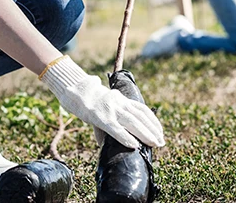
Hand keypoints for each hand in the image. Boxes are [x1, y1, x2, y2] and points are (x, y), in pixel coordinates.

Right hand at [40, 56, 164, 148]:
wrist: (73, 90)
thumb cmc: (87, 101)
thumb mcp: (103, 108)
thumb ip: (108, 123)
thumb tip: (106, 141)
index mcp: (122, 100)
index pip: (142, 110)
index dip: (153, 121)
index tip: (160, 132)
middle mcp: (119, 102)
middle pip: (141, 116)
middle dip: (153, 130)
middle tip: (161, 142)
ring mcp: (111, 108)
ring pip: (132, 122)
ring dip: (146, 134)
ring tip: (155, 144)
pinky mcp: (100, 116)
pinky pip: (116, 129)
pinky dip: (126, 137)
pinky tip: (134, 145)